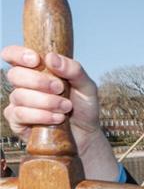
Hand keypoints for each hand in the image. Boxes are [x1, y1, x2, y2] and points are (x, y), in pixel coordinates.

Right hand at [2, 45, 117, 180]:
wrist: (86, 134)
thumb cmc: (83, 107)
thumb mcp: (86, 86)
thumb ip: (74, 70)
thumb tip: (51, 58)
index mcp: (36, 71)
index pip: (12, 55)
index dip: (18, 54)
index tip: (36, 60)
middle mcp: (24, 85)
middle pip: (15, 75)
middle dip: (39, 82)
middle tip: (60, 88)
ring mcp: (19, 103)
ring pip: (19, 96)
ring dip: (46, 101)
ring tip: (66, 107)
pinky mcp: (18, 122)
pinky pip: (20, 114)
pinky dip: (41, 116)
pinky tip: (58, 118)